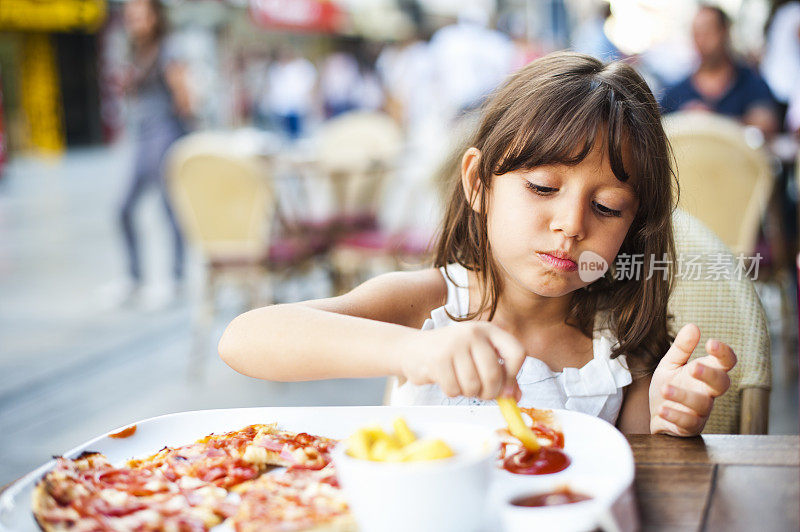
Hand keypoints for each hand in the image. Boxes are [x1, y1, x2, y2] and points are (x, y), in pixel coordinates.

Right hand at [401, 322, 525, 400]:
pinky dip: (453, 392)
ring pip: (474, 385)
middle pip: (494, 374)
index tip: (505, 385)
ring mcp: (454, 345)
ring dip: (469, 393)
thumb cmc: (451, 354)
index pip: (517, 353)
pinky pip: (454, 389)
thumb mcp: (478, 356)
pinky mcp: (437, 360)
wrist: (412, 348)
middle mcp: (473, 333)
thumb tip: (515, 397)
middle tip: (482, 394)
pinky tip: (447, 381)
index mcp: (489, 330)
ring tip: (462, 383)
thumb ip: (500, 374)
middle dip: (490, 392)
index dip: (514, 375)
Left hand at [649, 324, 736, 435]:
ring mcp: (701, 411)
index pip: (726, 363)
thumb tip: (693, 326)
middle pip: (722, 384)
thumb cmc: (670, 387)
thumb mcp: (670, 365)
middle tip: (694, 367)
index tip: (711, 343)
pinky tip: (662, 409)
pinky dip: (675, 416)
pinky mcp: (690, 427)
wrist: (658, 415)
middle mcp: (708, 392)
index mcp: (707, 374)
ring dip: (683, 396)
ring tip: (664, 389)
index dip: (724, 354)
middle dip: (710, 375)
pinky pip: (688, 423)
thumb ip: (681, 348)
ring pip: (702, 404)